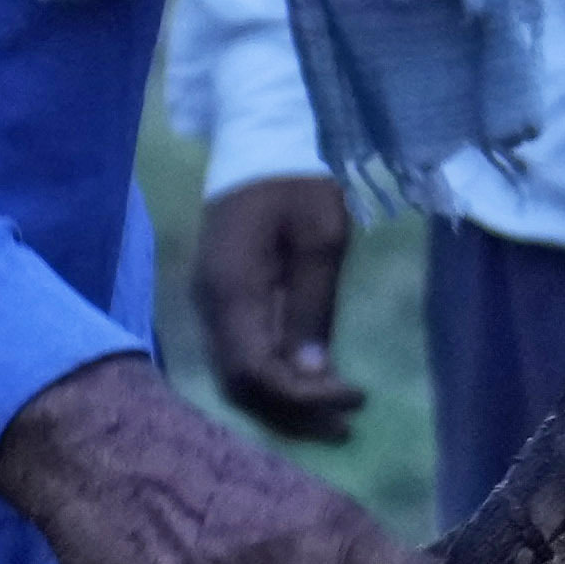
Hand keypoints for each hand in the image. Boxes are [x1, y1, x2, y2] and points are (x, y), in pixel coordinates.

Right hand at [186, 172, 359, 443]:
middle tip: (347, 424)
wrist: (260, 139)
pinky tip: (310, 384)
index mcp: (231, 289)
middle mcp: (210, 304)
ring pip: (238, 374)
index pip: (255, 371)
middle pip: (241, 383)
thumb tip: (310, 372)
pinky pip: (240, 354)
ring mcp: (211, 302)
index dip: (302, 396)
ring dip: (285, 401)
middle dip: (294, 410)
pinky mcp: (223, 298)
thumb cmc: (297, 180)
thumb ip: (313, 307)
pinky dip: (274, 378)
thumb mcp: (321, 238)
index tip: (354, 397)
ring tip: (335, 418)